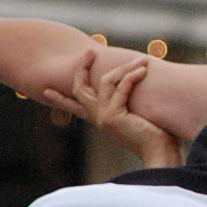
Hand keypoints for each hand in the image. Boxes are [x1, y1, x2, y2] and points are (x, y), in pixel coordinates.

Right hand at [41, 52, 182, 167]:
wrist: (161, 154)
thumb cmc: (159, 135)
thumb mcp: (140, 115)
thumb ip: (133, 102)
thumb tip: (141, 79)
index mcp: (102, 120)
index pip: (76, 108)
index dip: (60, 99)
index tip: (45, 92)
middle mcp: (98, 119)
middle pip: (79, 89)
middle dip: (82, 69)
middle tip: (89, 52)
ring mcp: (104, 118)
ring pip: (105, 82)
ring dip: (124, 68)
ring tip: (141, 61)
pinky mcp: (113, 117)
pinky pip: (121, 88)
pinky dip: (133, 77)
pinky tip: (144, 71)